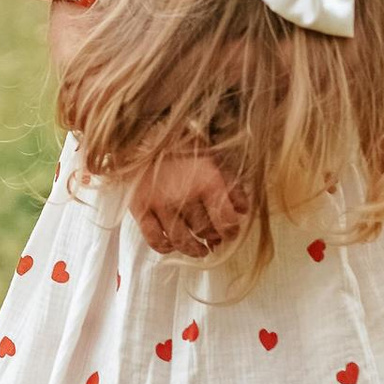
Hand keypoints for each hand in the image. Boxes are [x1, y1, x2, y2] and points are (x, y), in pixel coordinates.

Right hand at [131, 148, 248, 262]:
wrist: (144, 134)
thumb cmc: (182, 146)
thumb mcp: (214, 159)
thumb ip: (233, 186)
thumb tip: (243, 210)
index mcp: (207, 181)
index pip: (227, 221)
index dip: (232, 231)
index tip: (230, 232)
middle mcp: (185, 195)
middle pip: (205, 231)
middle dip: (213, 238)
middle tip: (214, 238)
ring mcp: (161, 204)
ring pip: (181, 240)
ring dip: (193, 250)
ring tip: (199, 250)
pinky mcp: (140, 209)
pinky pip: (154, 239)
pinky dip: (165, 247)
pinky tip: (171, 244)